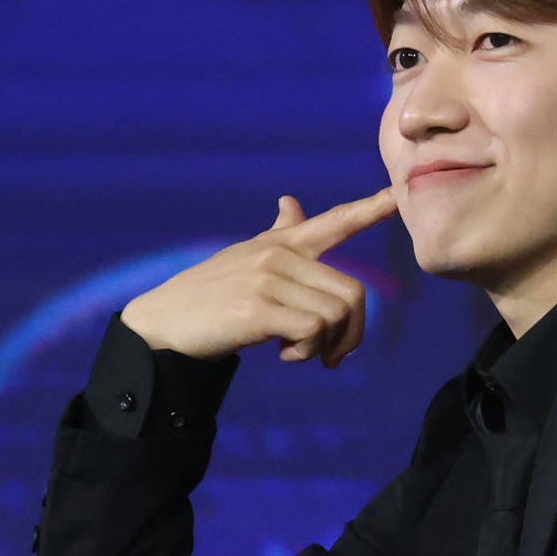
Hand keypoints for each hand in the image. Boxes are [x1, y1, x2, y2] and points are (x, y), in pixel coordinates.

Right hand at [121, 189, 401, 366]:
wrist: (161, 324)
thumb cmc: (209, 294)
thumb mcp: (246, 258)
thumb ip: (279, 234)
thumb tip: (290, 201)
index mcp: (282, 243)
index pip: (335, 221)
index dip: (370, 210)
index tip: (396, 198)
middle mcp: (279, 254)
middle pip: (352, 293)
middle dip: (352, 332)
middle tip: (333, 357)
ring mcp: (268, 279)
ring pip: (336, 314)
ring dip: (327, 347)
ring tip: (299, 355)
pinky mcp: (258, 308)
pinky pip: (313, 331)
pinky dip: (308, 352)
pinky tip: (285, 356)